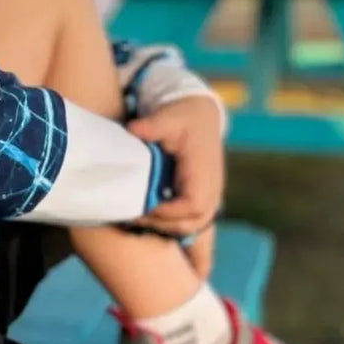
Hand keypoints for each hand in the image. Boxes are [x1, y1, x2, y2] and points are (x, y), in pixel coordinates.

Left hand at [128, 94, 224, 244]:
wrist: (201, 116)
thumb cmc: (184, 117)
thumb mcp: (169, 117)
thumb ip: (152, 125)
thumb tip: (133, 130)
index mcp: (203, 172)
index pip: (192, 204)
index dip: (168, 212)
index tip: (143, 207)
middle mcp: (211, 188)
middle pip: (192, 222)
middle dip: (161, 224)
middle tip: (132, 216)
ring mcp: (209, 196)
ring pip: (191, 226)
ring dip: (165, 227)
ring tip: (137, 218)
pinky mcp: (201, 198)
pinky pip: (189, 222)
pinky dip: (169, 224)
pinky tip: (146, 216)